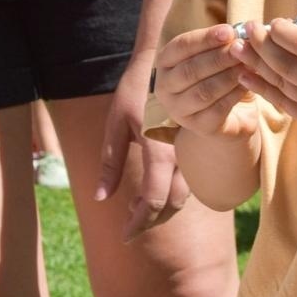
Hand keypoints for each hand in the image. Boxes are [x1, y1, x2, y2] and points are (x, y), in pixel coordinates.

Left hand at [96, 51, 194, 241]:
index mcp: (159, 150)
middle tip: (130, 227)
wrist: (166, 60)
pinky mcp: (195, 144)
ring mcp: (192, 149)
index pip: (154, 201)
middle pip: (173, 203)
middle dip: (151, 220)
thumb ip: (110, 163)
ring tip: (139, 210)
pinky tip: (155, 188)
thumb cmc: (136, 89)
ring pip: (184, 193)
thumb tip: (101, 199)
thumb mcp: (115, 124)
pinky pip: (189, 177)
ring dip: (163, 207)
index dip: (139, 224)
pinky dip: (172, 190)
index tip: (124, 236)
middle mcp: (181, 154)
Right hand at [153, 24, 260, 140]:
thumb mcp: (217, 56)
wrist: (229, 114)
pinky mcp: (197, 126)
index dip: (205, 38)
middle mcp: (165, 87)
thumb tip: (240, 31)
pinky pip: (217, 109)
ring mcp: (178, 110)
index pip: (181, 46)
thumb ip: (223, 44)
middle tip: (241, 48)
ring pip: (203, 91)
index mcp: (165, 63)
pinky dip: (234, 94)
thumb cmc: (219, 76)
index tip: (229, 31)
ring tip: (248, 65)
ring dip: (228, 76)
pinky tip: (248, 84)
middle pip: (190, 70)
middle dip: (219, 57)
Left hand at [232, 19, 296, 140]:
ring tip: (237, 49)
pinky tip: (245, 75)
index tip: (271, 21)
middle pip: (288, 65)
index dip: (284, 32)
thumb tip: (290, 32)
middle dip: (262, 46)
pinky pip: (284, 103)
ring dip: (256, 65)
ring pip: (281, 84)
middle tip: (246, 29)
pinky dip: (263, 89)